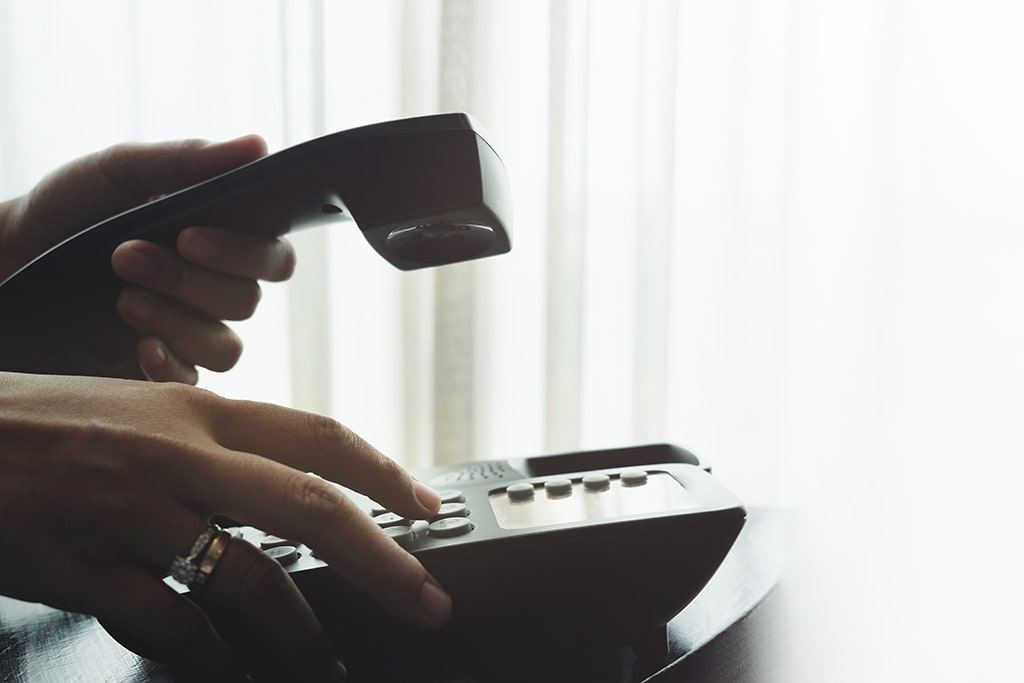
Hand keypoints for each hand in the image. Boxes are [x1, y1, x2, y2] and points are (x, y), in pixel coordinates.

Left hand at [0, 136, 295, 382]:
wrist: (11, 254)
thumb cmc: (72, 207)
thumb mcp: (121, 170)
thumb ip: (187, 160)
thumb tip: (258, 146)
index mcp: (225, 239)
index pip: (274, 256)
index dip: (245, 252)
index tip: (190, 234)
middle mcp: (218, 288)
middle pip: (248, 300)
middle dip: (191, 280)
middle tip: (127, 255)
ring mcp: (192, 331)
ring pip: (226, 347)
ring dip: (178, 321)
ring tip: (122, 297)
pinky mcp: (163, 367)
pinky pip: (192, 381)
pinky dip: (170, 364)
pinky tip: (139, 345)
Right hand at [0, 372, 450, 680]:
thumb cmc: (38, 422)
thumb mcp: (138, 410)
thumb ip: (209, 447)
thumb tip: (278, 486)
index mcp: (197, 410)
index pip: (320, 437)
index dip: (384, 474)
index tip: (427, 507)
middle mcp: (178, 457)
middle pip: (312, 509)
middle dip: (383, 562)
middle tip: (426, 601)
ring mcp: (133, 514)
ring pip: (250, 579)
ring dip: (302, 630)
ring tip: (330, 660)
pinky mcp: (85, 568)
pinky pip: (170, 625)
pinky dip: (211, 659)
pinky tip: (232, 673)